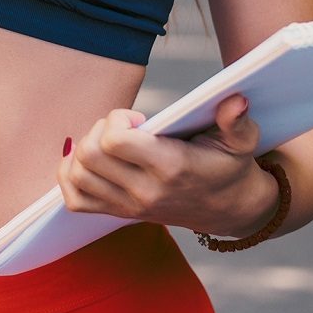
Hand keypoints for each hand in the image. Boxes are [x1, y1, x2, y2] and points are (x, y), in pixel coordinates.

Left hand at [56, 93, 272, 234]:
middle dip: (98, 129)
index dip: (117, 119)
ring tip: (109, 142)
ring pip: (76, 175)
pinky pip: (75, 201)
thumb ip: (236, 121)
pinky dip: (72, 177)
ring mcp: (129, 206)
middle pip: (89, 155)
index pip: (114, 142)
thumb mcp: (241, 142)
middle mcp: (145, 191)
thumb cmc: (230, 168)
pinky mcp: (120, 214)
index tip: (138, 118)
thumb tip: (236, 99)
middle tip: (122, 127)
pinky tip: (91, 161)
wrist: (230, 209)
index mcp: (170, 168)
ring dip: (83, 150)